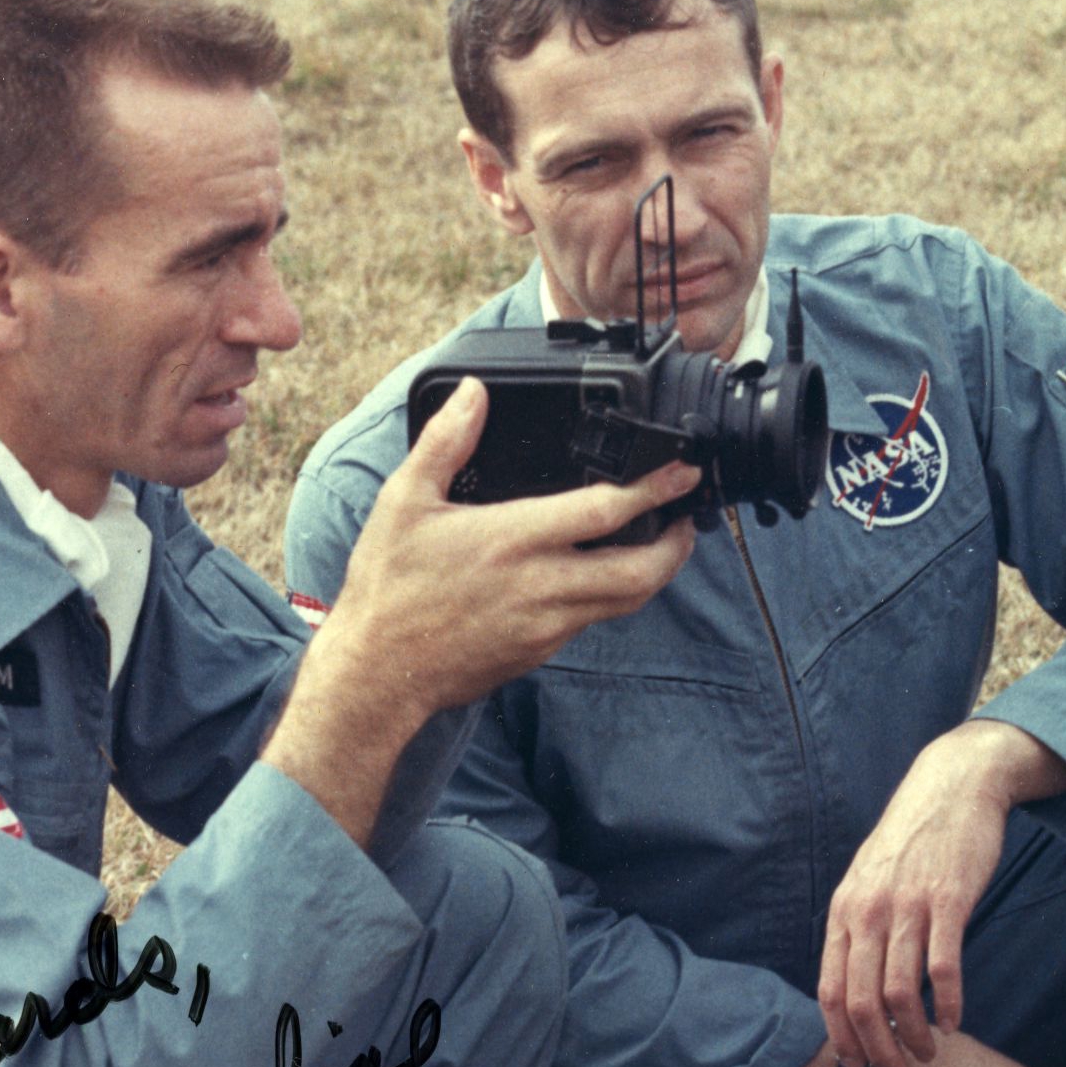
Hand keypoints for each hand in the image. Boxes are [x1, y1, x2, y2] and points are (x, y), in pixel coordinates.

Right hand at [318, 378, 696, 714]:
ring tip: (660, 545)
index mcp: (514, 539)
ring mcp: (547, 625)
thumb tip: (472, 393)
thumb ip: (444, 442)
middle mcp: (541, 585)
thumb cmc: (388, 589)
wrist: (378, 673)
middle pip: (640, 571)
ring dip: (652, 573)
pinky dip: (611, 596)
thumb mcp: (404, 501)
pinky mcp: (540, 651)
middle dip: (676, 545)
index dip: (655, 488)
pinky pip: (592, 620)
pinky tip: (601, 576)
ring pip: (625, 601)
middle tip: (688, 518)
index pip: (606, 511)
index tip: (684, 471)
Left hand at [817, 720, 1065, 1066]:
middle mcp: (868, 911)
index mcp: (844, 911)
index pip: (830, 990)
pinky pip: (943, 968)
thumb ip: (858, 927)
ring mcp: (907, 906)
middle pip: (861, 1001)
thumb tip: (851, 983)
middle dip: (878, 1050)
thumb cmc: (911, 841)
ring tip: (928, 1053)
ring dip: (914, 1035)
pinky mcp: (948, 901)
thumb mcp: (867, 880)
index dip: (841, 1037)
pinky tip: (955, 1021)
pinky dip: (949, 1004)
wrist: (952, 787)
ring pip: (900, 992)